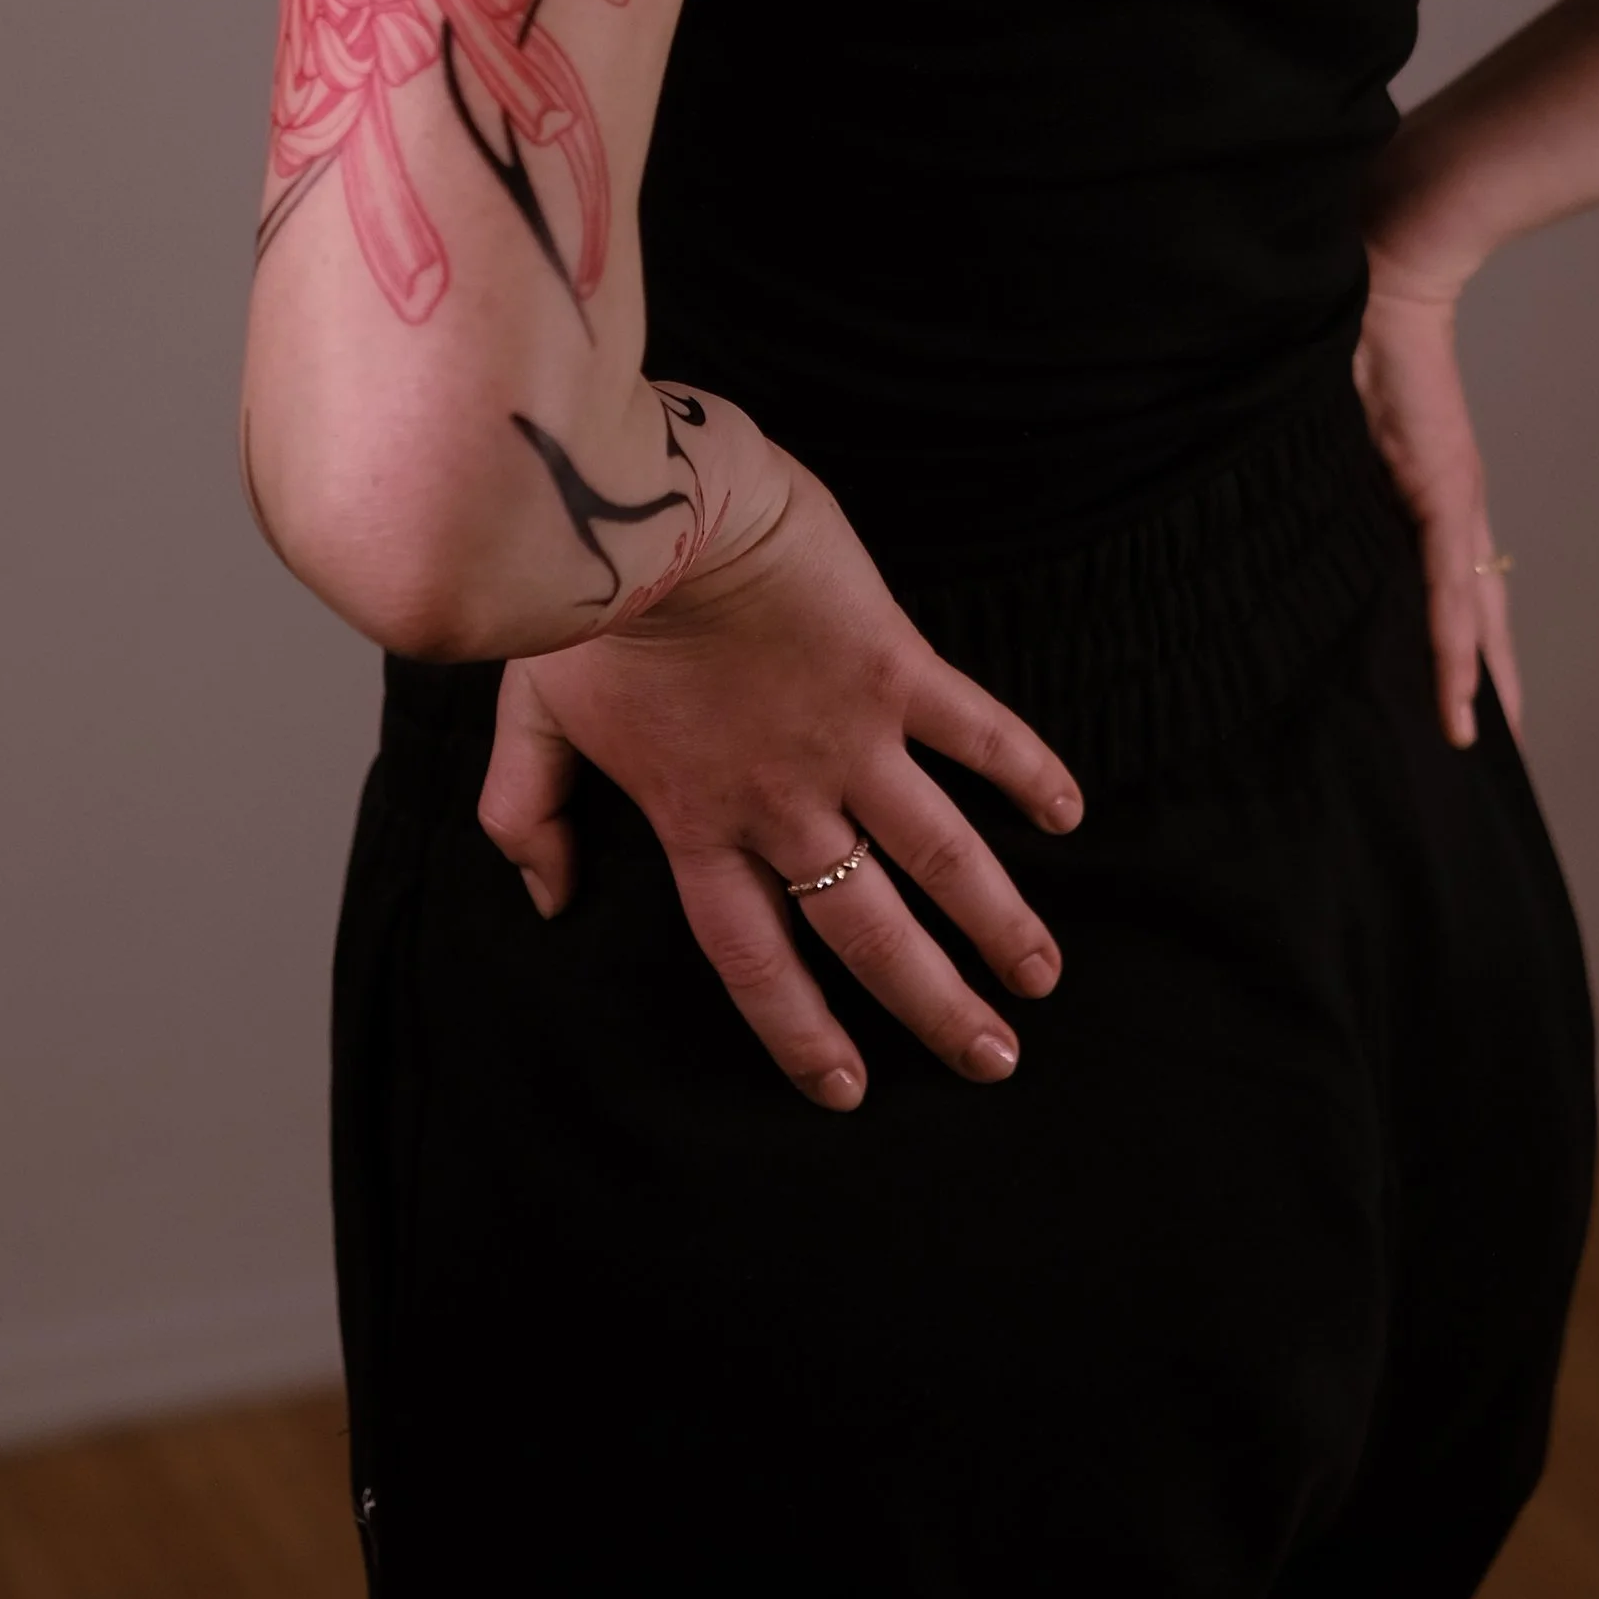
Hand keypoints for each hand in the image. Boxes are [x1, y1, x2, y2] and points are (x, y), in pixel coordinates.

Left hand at [477, 456, 1082, 1113]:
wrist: (651, 510)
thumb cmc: (584, 606)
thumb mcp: (532, 720)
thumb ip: (529, 818)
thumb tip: (546, 899)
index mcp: (698, 823)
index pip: (757, 960)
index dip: (803, 1032)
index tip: (848, 1089)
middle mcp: (783, 803)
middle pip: (868, 932)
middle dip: (934, 1004)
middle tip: (992, 1060)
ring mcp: (847, 739)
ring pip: (938, 855)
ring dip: (996, 919)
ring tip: (1042, 975)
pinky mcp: (894, 668)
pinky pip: (975, 730)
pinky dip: (1025, 770)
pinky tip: (1068, 810)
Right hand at [1352, 237, 1520, 752]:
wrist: (1392, 274)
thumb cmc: (1358, 333)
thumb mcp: (1338, 420)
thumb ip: (1327, 463)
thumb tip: (1286, 495)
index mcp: (1431, 490)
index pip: (1450, 580)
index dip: (1457, 639)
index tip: (1458, 695)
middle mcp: (1452, 505)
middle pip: (1475, 610)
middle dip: (1481, 678)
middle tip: (1479, 743)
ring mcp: (1452, 499)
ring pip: (1469, 611)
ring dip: (1472, 678)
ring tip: (1469, 736)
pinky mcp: (1442, 488)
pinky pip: (1446, 584)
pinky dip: (1453, 642)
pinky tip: (1460, 691)